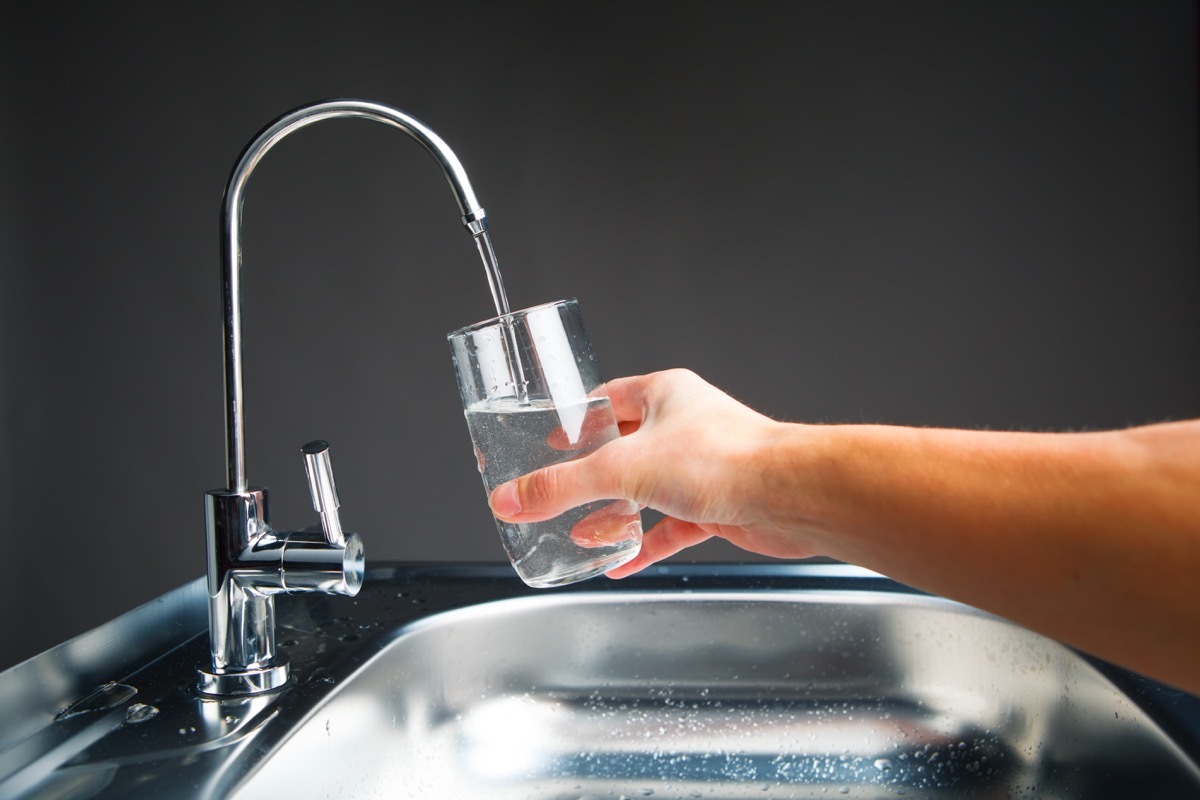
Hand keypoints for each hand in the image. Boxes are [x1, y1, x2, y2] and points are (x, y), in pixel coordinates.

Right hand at [488, 369, 822, 577]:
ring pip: (647, 491)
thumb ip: (562, 487)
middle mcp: (683, 426)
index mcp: (662, 395)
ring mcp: (701, 467)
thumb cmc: (724, 459)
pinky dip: (646, 544)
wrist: (790, 495)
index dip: (575, 420)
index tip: (548, 439)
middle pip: (623, 449)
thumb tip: (511, 498)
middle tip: (556, 492)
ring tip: (581, 534)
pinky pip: (671, 526)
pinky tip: (621, 563)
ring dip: (614, 514)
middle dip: (590, 477)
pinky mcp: (717, 504)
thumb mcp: (622, 470)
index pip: (606, 400)